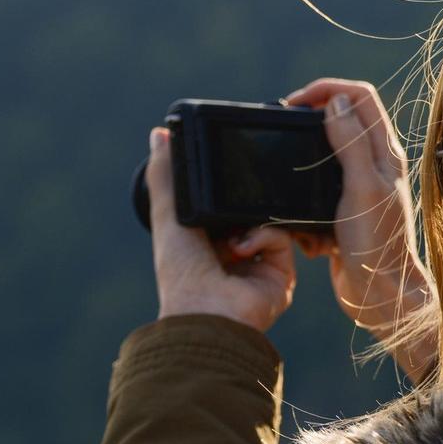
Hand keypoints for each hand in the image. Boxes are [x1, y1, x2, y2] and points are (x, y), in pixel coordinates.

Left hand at [146, 127, 295, 332]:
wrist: (209, 310)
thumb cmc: (181, 271)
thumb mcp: (169, 214)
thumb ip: (166, 174)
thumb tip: (159, 133)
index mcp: (206, 242)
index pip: (223, 205)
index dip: (225, 187)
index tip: (226, 167)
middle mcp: (234, 254)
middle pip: (251, 211)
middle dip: (245, 200)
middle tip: (237, 190)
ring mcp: (261, 264)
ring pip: (270, 219)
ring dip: (249, 220)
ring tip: (231, 231)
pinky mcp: (283, 272)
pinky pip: (282, 234)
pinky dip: (262, 235)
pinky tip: (242, 248)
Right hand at [284, 79, 434, 379]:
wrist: (380, 295)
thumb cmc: (378, 242)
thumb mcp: (362, 186)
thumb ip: (350, 142)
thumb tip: (335, 101)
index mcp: (384, 152)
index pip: (359, 96)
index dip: (326, 89)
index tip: (294, 103)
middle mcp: (373, 165)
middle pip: (339, 121)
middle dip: (308, 125)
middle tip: (284, 134)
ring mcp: (359, 188)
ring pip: (322, 160)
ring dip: (303, 171)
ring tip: (289, 183)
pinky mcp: (343, 213)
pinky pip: (315, 196)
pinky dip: (304, 208)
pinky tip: (305, 228)